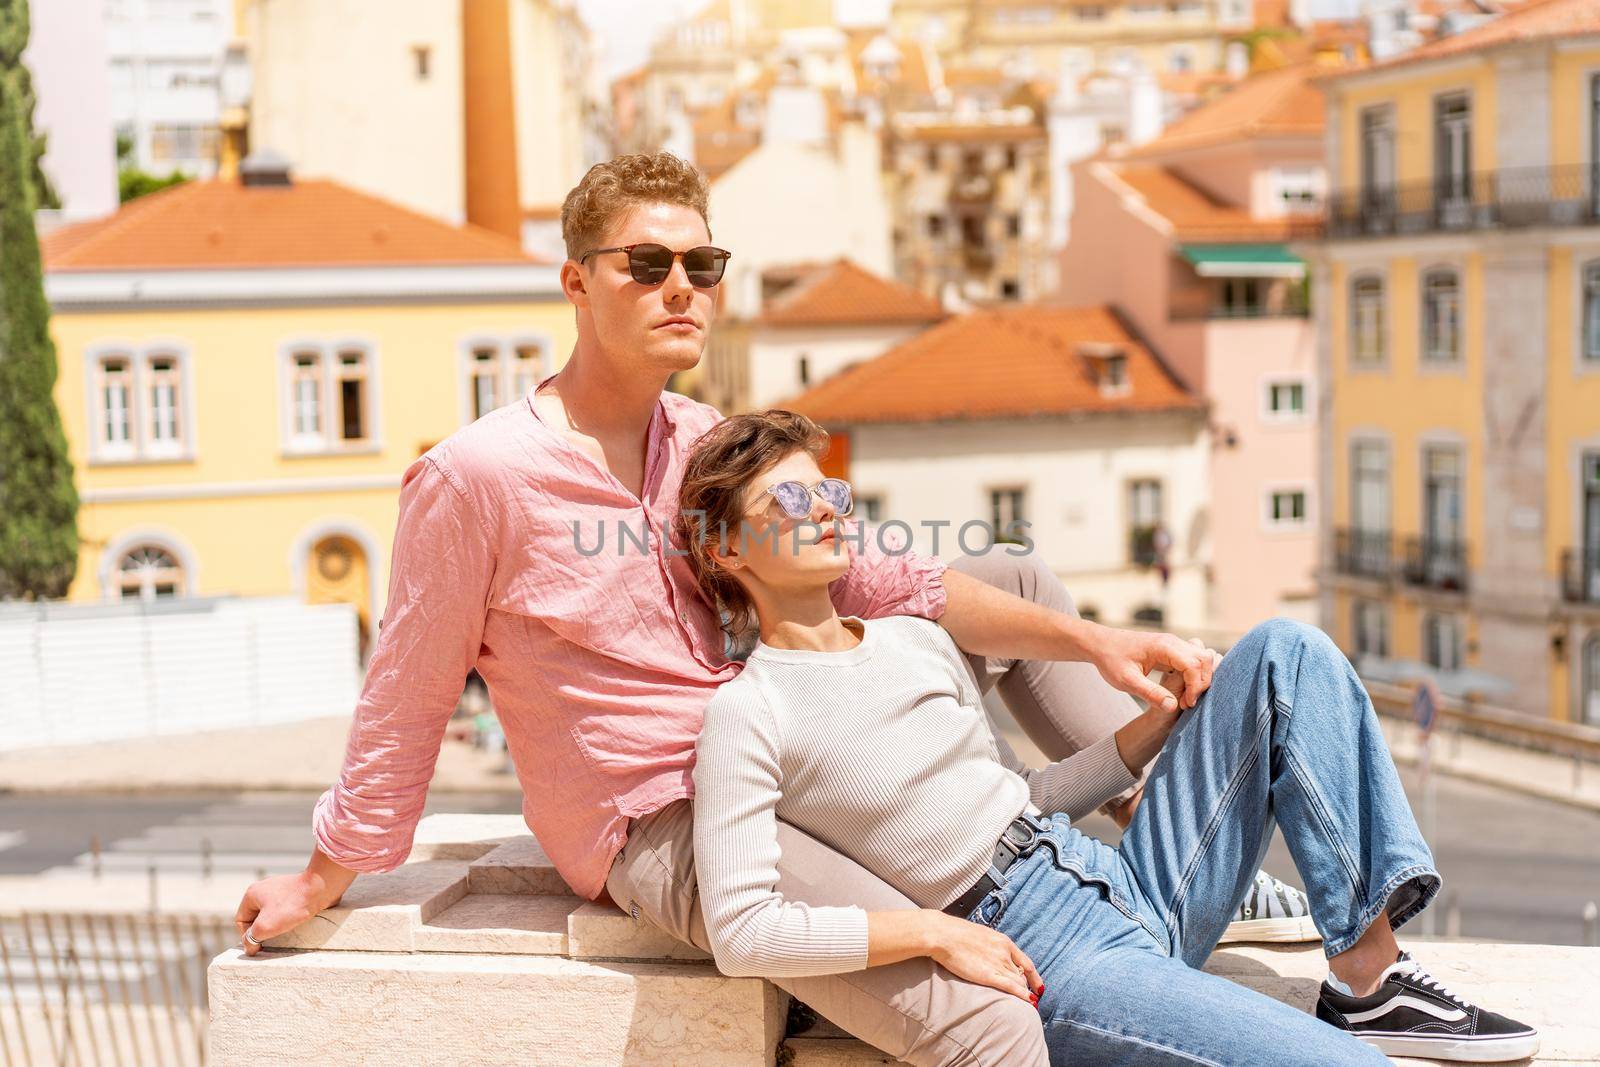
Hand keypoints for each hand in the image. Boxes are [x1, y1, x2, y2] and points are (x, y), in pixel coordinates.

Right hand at [233, 869, 345, 955]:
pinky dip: (288, 919)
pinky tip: (295, 924)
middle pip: (256, 917)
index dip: (247, 935)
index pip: (241, 920)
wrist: (321, 888)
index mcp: (252, 894)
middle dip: (262, 931)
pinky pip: (286, 910)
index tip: (259, 945)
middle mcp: (265, 889)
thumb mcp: (265, 926)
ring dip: (276, 926)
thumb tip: (249, 947)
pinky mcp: (296, 893)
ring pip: (272, 914)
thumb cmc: (291, 906)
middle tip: (271, 941)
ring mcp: (281, 890)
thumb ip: (251, 939)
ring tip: (285, 933)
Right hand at [926, 912, 1043, 1003]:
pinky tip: (1029, 1003)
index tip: (1038, 986)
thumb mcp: (980, 935)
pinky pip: (1012, 987)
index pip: (1026, 962)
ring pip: (1020, 982)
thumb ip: (990, 946)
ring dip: (1024, 994)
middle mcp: (1005, 953)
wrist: (944, 934)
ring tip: (1027, 1005)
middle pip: (1023, 974)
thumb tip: (990, 954)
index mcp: (1003, 942)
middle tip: (1028, 998)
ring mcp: (998, 963)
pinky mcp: (989, 974)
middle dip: (1027, 987)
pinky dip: (1023, 996)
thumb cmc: (955, 933)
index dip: (1034, 976)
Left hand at [1088, 625, 1216, 713]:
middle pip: (1204, 659)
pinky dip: (1193, 675)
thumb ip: (1150, 693)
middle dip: (1202, 683)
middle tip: (1187, 703)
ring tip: (1186, 698)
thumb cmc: (1110, 660)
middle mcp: (1173, 642)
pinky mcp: (1171, 650)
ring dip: (1199, 679)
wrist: (1100, 644)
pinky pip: (1192, 660)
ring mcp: (1173, 644)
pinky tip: (1182, 691)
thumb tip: (1173, 707)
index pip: (1194, 664)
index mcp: (1164, 646)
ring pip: (1201, 658)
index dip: (1195, 687)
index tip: (1185, 704)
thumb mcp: (1126, 681)